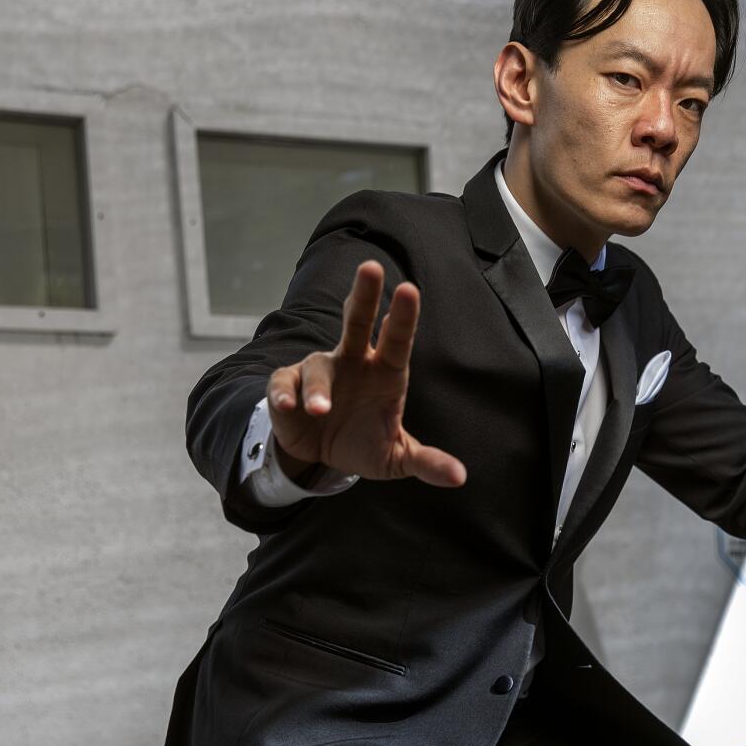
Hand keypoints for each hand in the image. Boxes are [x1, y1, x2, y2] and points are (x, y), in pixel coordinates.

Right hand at [265, 260, 466, 487]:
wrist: (322, 457)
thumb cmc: (365, 444)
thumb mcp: (396, 458)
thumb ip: (425, 462)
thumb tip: (459, 477)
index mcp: (385, 371)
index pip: (397, 339)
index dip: (403, 316)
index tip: (409, 290)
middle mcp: (353, 361)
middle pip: (358, 321)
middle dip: (364, 295)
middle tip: (371, 268)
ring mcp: (320, 370)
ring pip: (319, 367)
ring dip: (319, 388)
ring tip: (321, 410)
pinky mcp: (289, 385)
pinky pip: (286, 383)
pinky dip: (286, 394)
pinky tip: (288, 405)